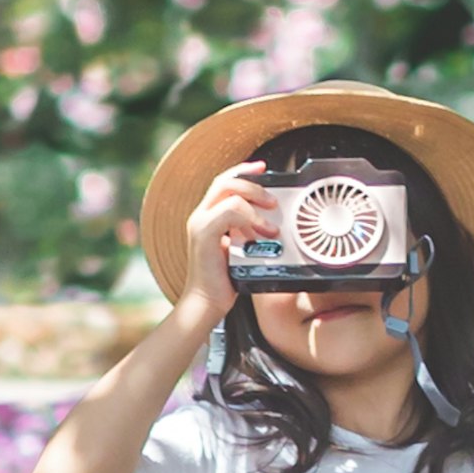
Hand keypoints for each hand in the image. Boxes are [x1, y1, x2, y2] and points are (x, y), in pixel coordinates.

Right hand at [176, 159, 283, 324]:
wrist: (206, 303)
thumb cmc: (223, 281)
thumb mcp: (239, 249)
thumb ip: (246, 232)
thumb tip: (269, 222)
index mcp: (208, 217)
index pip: (224, 183)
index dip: (244, 171)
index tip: (263, 168)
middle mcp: (200, 216)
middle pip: (226, 182)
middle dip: (254, 185)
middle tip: (273, 201)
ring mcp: (200, 224)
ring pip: (228, 193)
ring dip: (255, 204)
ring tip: (270, 225)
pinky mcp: (204, 235)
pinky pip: (228, 212)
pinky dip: (249, 219)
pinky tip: (259, 235)